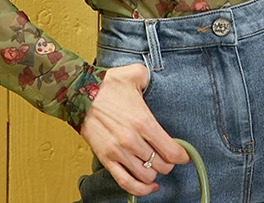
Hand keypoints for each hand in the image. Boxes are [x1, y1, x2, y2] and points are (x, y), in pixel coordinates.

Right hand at [79, 62, 189, 196]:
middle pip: (161, 165)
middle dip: (168, 163)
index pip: (171, 150)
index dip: (181, 156)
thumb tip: (154, 80)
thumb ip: (149, 77)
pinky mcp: (106, 159)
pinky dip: (140, 190)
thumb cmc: (106, 85)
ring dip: (154, 174)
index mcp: (143, 121)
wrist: (79, 94)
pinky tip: (148, 186)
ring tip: (155, 166)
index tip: (183, 155)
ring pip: (146, 176)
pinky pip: (126, 182)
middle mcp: (132, 140)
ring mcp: (119, 152)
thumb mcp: (134, 73)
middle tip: (167, 157)